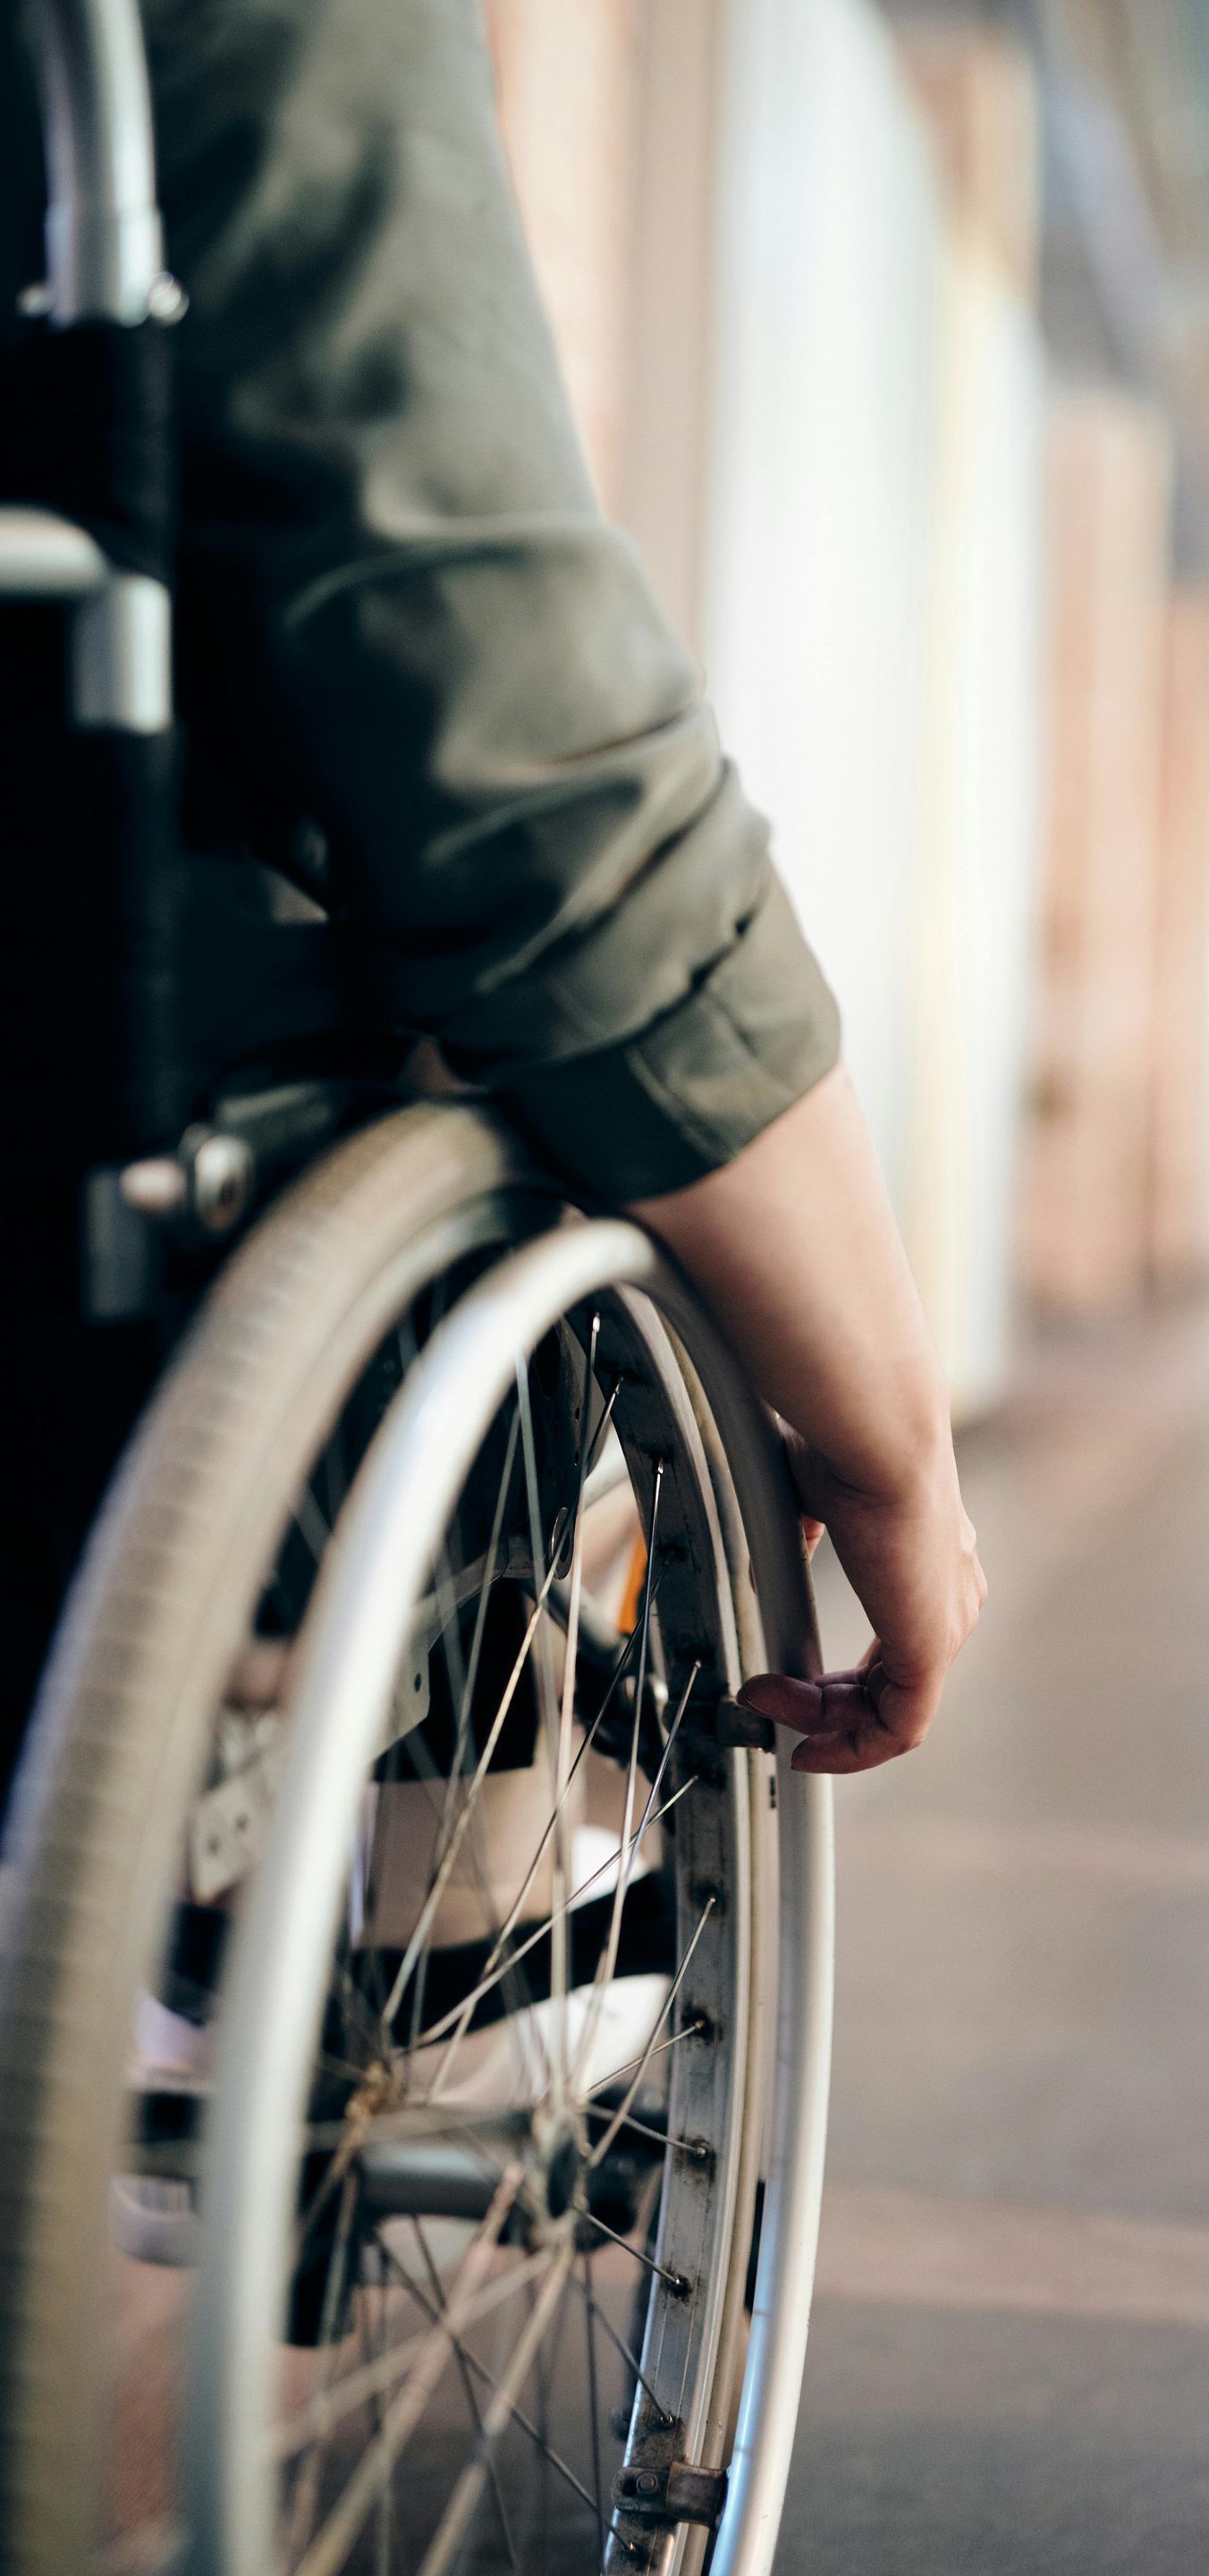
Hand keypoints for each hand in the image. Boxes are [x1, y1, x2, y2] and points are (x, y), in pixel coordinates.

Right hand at [738, 1427, 986, 1773]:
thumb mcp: (815, 1498)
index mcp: (931, 1560)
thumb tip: (780, 1557)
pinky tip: (804, 1742)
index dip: (841, 1676)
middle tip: (765, 1698)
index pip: (895, 1644)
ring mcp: (946, 1625)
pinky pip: (898, 1729)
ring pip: (889, 1710)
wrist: (877, 1437)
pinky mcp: (932, 1649)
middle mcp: (950, 1596)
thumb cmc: (846, 1446)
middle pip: (891, 1686)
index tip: (786, 1680)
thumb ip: (805, 1535)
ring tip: (766, 1704)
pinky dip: (850, 1748)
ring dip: (821, 1721)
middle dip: (822, 1705)